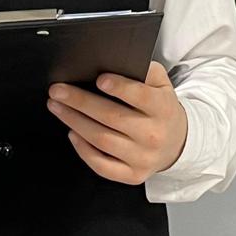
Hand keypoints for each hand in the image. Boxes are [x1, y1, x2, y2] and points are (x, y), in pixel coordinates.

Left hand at [46, 61, 187, 184]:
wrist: (178, 143)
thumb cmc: (161, 109)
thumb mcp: (161, 84)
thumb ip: (144, 71)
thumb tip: (116, 61)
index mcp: (162, 108)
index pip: (141, 96)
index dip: (120, 88)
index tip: (99, 79)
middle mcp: (153, 134)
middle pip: (112, 117)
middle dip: (80, 102)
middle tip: (58, 91)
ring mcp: (142, 157)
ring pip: (102, 140)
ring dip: (75, 122)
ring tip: (57, 107)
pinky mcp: (132, 175)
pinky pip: (102, 165)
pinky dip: (83, 150)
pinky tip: (72, 133)